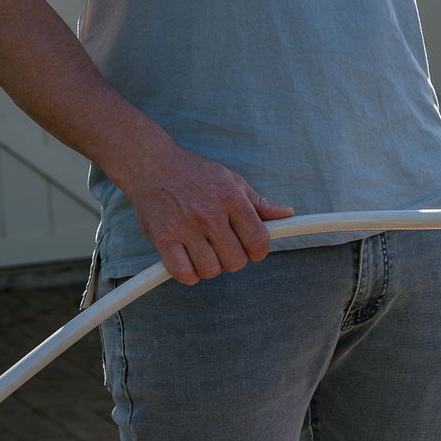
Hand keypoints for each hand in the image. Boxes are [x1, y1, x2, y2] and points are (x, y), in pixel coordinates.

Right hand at [120, 140, 295, 285]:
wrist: (153, 165)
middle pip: (236, 260)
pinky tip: (190, 260)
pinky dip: (190, 274)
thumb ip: (259, 203)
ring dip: (211, 266)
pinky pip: (184, 274)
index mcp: (232, 198)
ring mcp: (185, 227)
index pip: (258, 240)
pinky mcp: (162, 239)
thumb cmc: (196, 174)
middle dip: (235, 259)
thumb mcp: (233, 181)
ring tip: (207, 251)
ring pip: (211, 270)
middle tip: (226, 247)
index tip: (254, 250)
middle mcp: (210, 214)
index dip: (260, 251)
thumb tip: (286, 214)